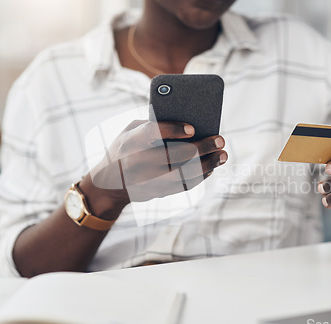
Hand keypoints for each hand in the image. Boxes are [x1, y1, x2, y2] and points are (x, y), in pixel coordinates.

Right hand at [85, 120, 227, 214]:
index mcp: (128, 143)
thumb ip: (152, 123)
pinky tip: (211, 166)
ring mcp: (146, 183)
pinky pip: (183, 186)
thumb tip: (189, 123)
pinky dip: (200, 176)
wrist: (107, 184)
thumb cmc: (125, 148)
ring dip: (207, 165)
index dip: (172, 130)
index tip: (192, 128)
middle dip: (201, 148)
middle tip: (220, 139)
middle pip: (174, 157)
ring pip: (183, 175)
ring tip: (222, 155)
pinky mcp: (156, 194)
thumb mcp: (129, 131)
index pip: (150, 134)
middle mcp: (136, 164)